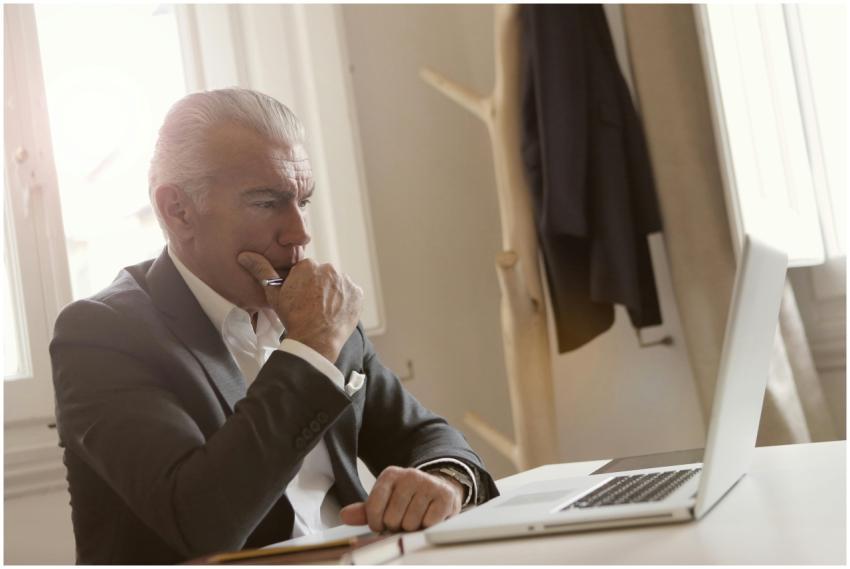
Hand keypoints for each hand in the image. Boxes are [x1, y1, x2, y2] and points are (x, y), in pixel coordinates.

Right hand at [237, 252, 362, 361]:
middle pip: (323, 276)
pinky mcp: (358, 294)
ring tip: (323, 311)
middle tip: (311, 306)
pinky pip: (351, 294)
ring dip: (332, 293)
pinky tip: (335, 312)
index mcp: (309, 265)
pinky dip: (345, 301)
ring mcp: (346, 281)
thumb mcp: (274, 294)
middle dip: (318, 287)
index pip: (306, 271)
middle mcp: (330, 269)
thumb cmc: (292, 317)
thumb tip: (245, 255)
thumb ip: (261, 271)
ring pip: (337, 284)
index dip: (302, 285)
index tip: (300, 298)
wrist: (314, 340)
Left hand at [339, 466, 463, 532]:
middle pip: (392, 518)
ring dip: (413, 528)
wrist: (439, 488)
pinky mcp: (445, 496)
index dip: (377, 524)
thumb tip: (345, 515)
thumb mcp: (385, 501)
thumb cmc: (408, 499)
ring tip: (417, 518)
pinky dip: (428, 526)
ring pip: (411, 523)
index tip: (382, 523)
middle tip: (404, 519)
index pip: (373, 509)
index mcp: (390, 475)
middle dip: (397, 526)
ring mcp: (428, 484)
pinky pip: (429, 523)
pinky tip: (429, 517)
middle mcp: (409, 475)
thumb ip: (365, 510)